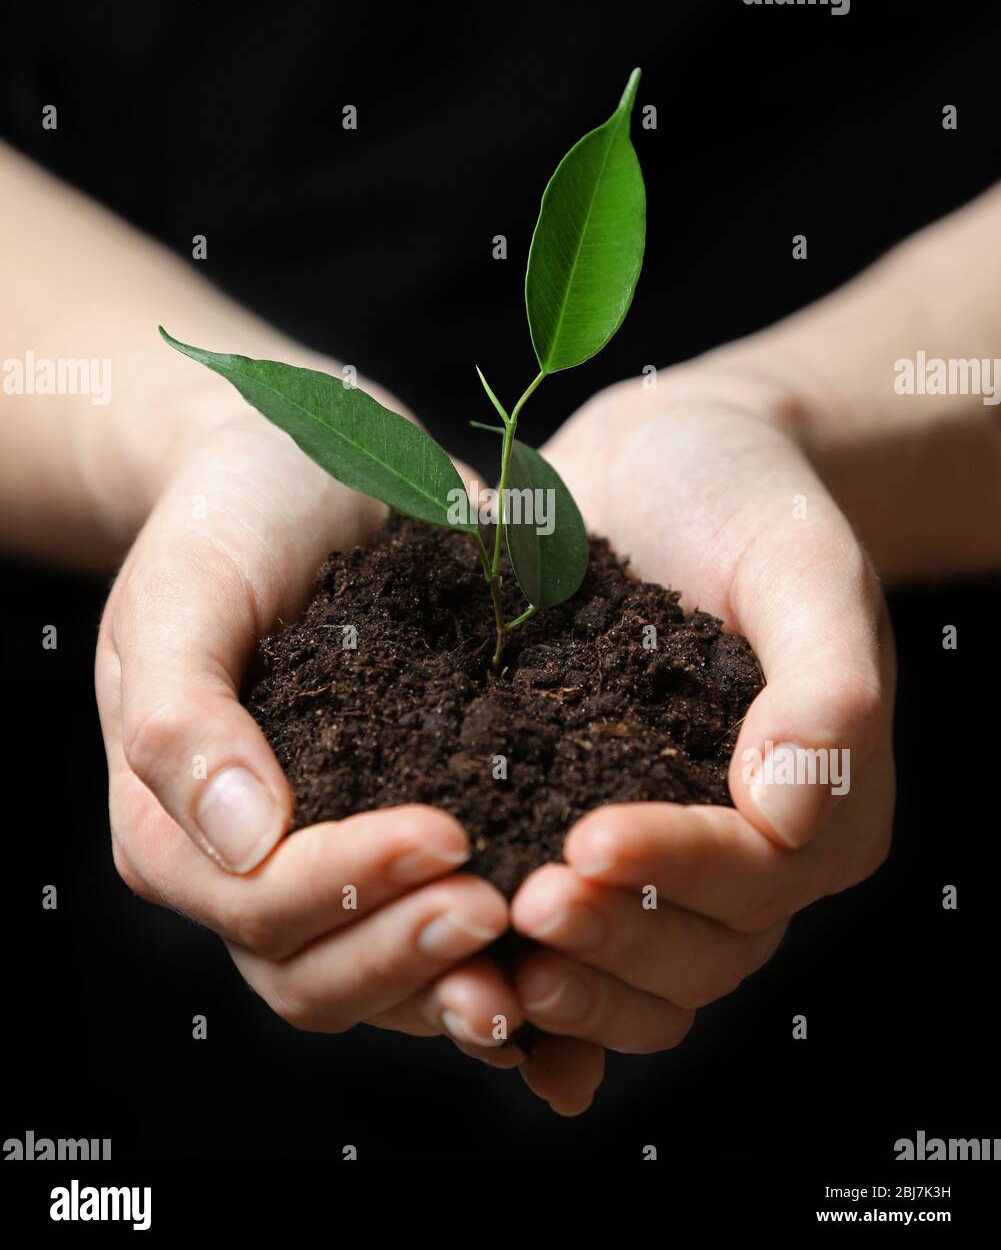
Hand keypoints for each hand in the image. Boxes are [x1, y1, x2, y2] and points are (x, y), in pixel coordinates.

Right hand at [96, 403, 522, 1054]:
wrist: (304, 472)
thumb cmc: (230, 520)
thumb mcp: (184, 593)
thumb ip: (182, 714)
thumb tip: (244, 840)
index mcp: (180, 829)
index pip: (257, 905)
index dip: (348, 887)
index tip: (444, 832)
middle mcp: (257, 869)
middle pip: (317, 975)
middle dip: (409, 952)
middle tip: (501, 905)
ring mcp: (340, 861)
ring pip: (387, 980)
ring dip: (460, 979)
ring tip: (546, 941)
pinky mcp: (414, 834)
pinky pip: (450, 931)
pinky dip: (506, 962)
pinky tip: (576, 958)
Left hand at [508, 359, 895, 1102]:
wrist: (661, 460)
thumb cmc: (746, 493)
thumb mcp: (802, 560)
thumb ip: (828, 685)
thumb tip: (791, 818)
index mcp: (821, 799)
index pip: (758, 872)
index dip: (677, 869)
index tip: (588, 839)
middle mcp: (752, 850)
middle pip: (699, 951)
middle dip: (615, 939)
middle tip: (525, 904)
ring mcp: (670, 853)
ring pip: (640, 973)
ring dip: (574, 980)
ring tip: (487, 951)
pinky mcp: (586, 831)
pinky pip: (579, 941)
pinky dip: (543, 995)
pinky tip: (473, 1002)